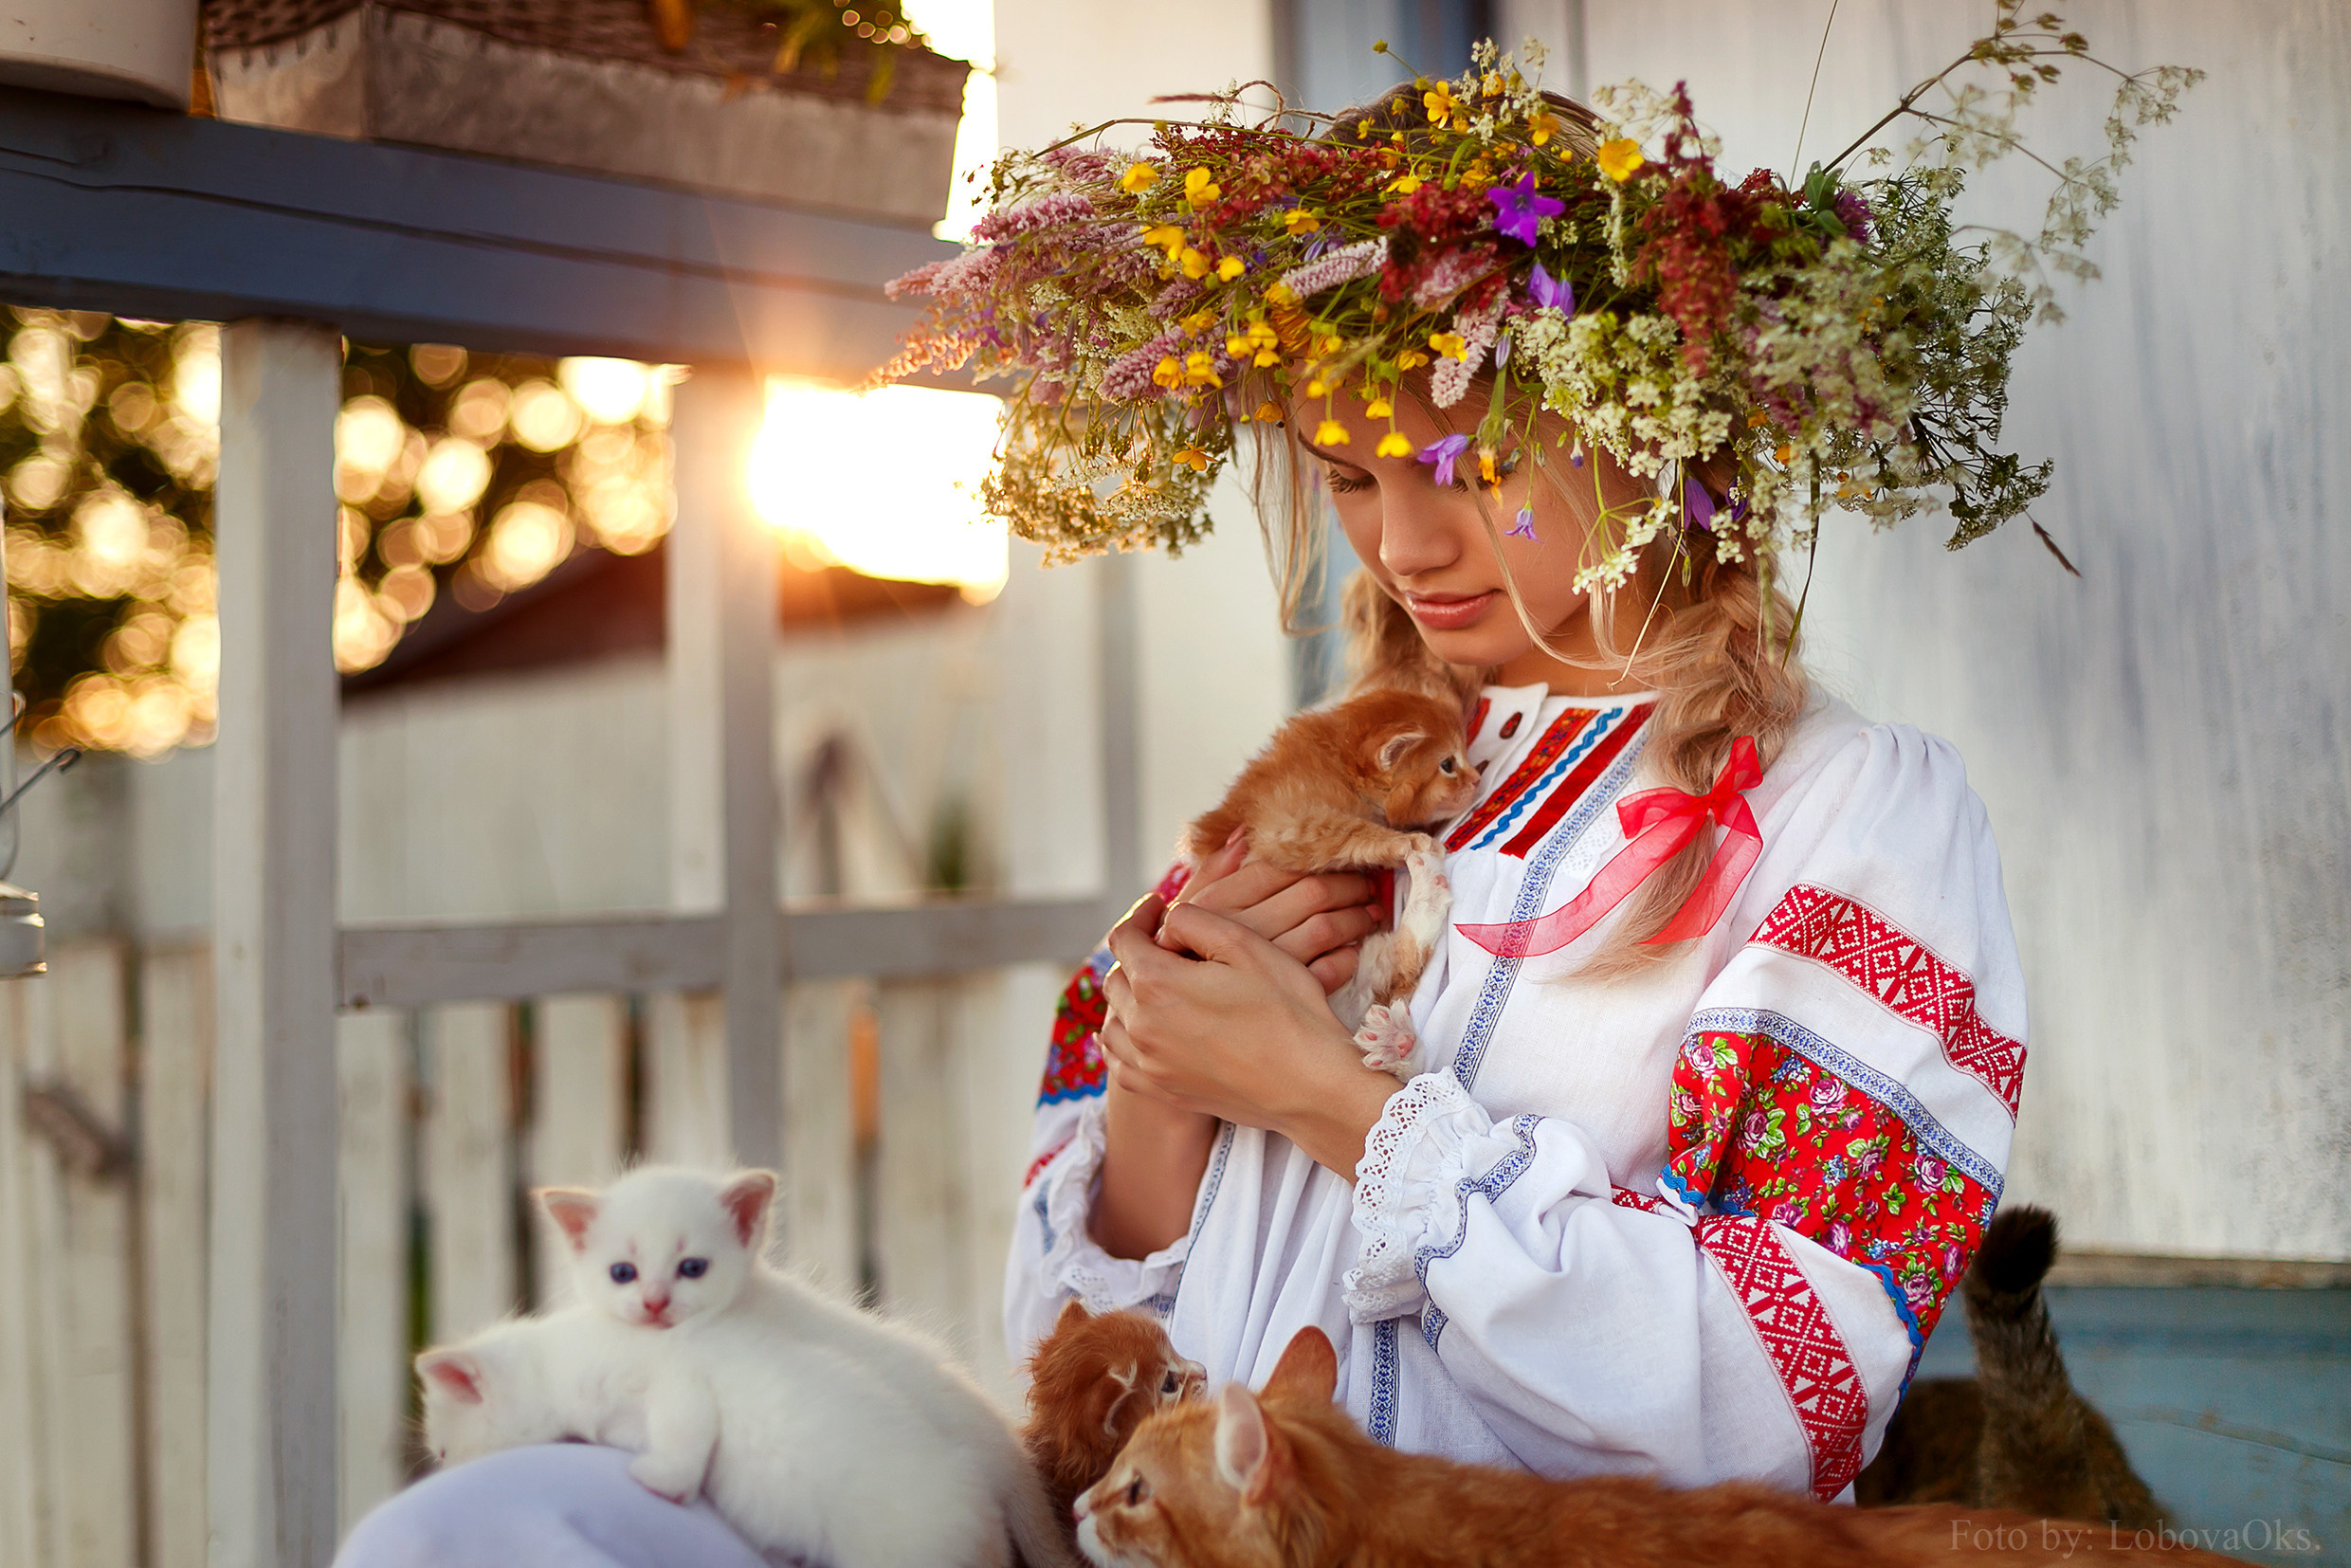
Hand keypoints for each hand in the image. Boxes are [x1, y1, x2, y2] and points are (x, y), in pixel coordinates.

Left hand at [1105, 895, 1396, 1179]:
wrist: (1311, 1086)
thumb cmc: (1288, 1011)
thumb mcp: (1246, 945)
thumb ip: (1194, 921)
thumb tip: (1168, 922)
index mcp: (1157, 984)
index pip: (1125, 939)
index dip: (1140, 915)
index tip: (1158, 905)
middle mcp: (1142, 1026)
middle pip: (1116, 978)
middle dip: (1135, 953)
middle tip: (1165, 943)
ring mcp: (1150, 1064)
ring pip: (1113, 1020)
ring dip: (1127, 996)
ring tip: (1155, 984)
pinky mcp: (1164, 1090)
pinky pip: (1120, 1062)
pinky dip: (1121, 1040)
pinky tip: (1136, 1032)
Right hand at [1161, 832, 1383, 994]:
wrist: (1180, 1024)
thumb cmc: (1184, 963)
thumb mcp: (1186, 914)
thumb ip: (1212, 873)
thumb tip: (1243, 835)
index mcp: (1217, 905)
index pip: (1279, 867)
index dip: (1316, 861)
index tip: (1340, 860)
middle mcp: (1240, 932)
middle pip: (1311, 893)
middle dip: (1348, 884)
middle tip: (1366, 885)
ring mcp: (1263, 969)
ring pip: (1326, 929)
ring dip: (1356, 918)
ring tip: (1370, 913)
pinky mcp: (1282, 1001)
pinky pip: (1329, 972)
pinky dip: (1347, 959)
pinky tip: (1352, 951)